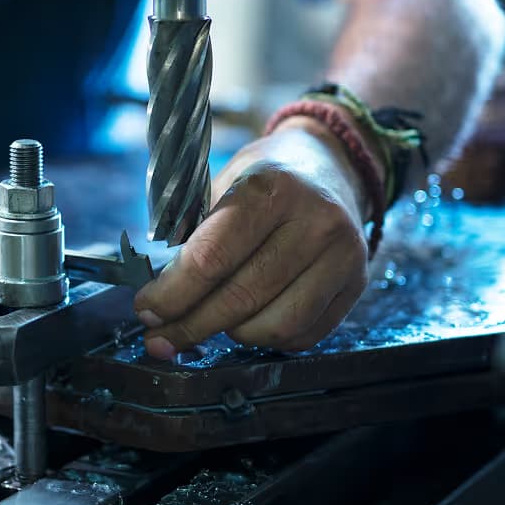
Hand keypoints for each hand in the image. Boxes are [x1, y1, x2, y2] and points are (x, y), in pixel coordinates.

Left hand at [133, 117, 371, 357]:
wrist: (332, 166)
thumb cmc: (265, 180)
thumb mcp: (222, 185)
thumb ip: (192, 236)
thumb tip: (157, 299)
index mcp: (271, 189)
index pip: (211, 258)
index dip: (172, 294)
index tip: (146, 310)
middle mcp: (315, 222)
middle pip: (241, 297)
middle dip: (190, 325)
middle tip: (160, 338)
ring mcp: (343, 256)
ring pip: (275, 326)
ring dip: (231, 334)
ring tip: (209, 322)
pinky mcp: (358, 284)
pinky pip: (305, 335)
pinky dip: (267, 338)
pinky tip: (247, 323)